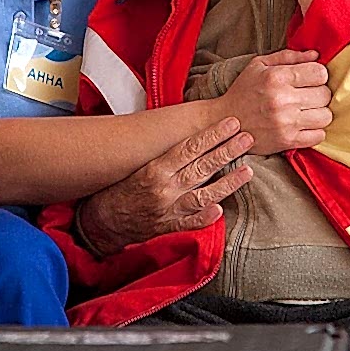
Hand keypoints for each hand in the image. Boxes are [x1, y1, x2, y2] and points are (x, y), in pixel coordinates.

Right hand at [77, 117, 254, 254]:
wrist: (102, 220)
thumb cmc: (122, 187)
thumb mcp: (141, 166)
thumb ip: (168, 156)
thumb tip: (195, 139)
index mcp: (156, 168)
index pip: (191, 147)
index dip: (213, 135)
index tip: (232, 123)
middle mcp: (164, 187)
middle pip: (202, 167)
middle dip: (227, 151)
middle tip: (247, 138)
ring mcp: (168, 209)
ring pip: (204, 194)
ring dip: (228, 183)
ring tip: (248, 171)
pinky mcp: (168, 227)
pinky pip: (190, 223)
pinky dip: (205, 217)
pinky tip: (221, 210)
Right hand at [216, 49, 332, 153]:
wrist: (226, 122)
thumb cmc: (244, 90)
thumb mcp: (260, 65)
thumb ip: (289, 57)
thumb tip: (316, 55)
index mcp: (277, 77)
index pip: (320, 73)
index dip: (318, 75)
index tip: (310, 79)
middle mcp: (283, 99)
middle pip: (325, 95)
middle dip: (319, 93)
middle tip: (307, 95)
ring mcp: (286, 123)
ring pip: (326, 116)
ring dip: (319, 112)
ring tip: (307, 110)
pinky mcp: (287, 141)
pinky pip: (319, 136)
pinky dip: (315, 130)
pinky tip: (304, 124)